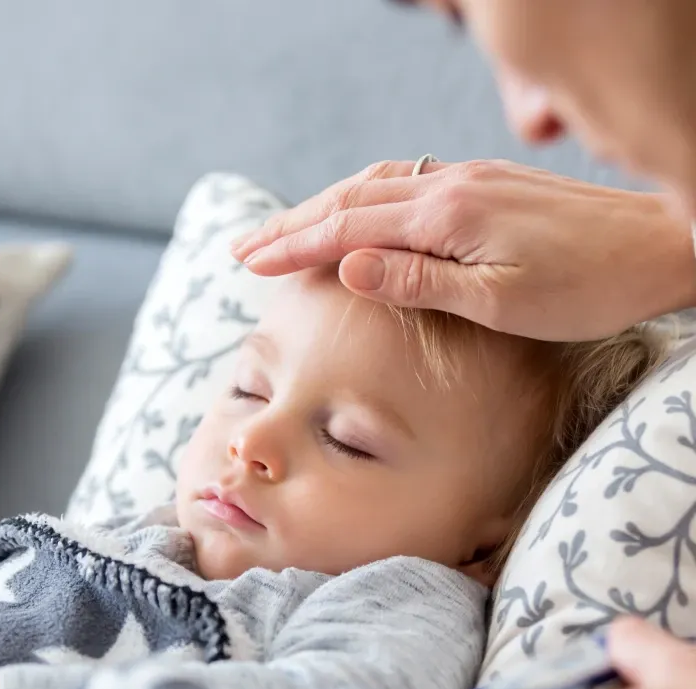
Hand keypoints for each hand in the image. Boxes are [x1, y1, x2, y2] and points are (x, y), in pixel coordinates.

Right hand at [230, 159, 695, 340]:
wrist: (663, 243)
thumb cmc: (588, 287)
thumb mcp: (500, 301)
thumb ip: (417, 281)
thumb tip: (345, 265)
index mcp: (445, 216)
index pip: (345, 228)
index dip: (291, 246)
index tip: (247, 262)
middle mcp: (449, 186)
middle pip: (348, 198)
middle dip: (291, 222)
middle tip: (243, 245)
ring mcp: (468, 178)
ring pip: (374, 184)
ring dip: (322, 206)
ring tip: (284, 229)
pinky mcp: (487, 183)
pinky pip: (404, 181)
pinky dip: (363, 195)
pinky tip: (358, 208)